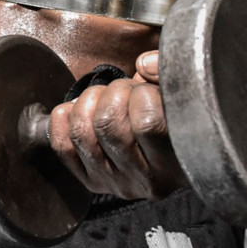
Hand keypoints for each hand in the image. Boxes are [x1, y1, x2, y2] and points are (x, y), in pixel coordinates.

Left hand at [47, 50, 185, 199]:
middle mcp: (146, 180)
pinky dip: (65, 117)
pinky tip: (83, 109)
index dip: (142, 93)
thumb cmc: (181, 115)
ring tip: (107, 98)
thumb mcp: (184, 93)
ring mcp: (116, 183)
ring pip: (80, 132)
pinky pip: (62, 145)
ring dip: (88, 102)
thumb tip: (142, 64)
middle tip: (127, 91)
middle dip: (113, 92)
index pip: (147, 122)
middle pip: (107, 123)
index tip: (149, 90)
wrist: (179, 149)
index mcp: (177, 160)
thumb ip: (168, 71)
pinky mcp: (92, 182)